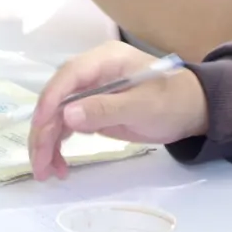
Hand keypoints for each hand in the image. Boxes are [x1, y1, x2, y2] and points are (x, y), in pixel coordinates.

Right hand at [29, 41, 209, 180]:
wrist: (191, 109)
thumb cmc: (173, 100)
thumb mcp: (143, 106)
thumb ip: (106, 109)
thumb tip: (67, 116)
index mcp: (104, 60)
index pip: (69, 75)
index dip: (52, 98)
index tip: (41, 124)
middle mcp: (91, 74)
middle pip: (57, 99)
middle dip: (44, 131)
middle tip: (40, 164)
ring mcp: (89, 92)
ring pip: (56, 116)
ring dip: (47, 143)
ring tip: (47, 172)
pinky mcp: (91, 111)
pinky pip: (67, 127)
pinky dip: (59, 146)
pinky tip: (59, 166)